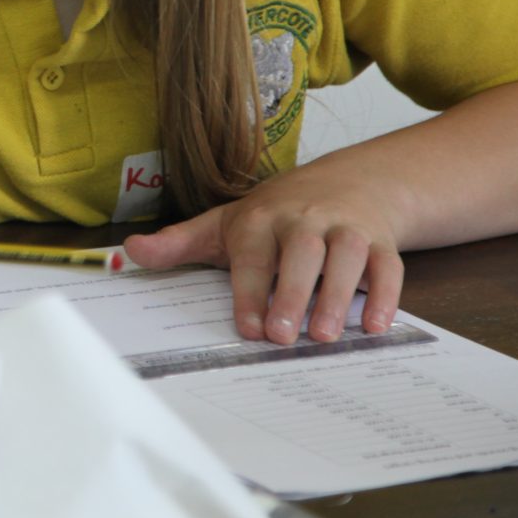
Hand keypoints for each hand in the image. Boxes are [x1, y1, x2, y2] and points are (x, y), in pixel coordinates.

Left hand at [123, 165, 405, 346]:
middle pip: (300, 254)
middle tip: (282, 335)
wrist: (345, 182)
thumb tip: (130, 252)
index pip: (253, 255)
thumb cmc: (274, 215)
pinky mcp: (379, 241)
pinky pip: (388, 266)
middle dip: (291, 294)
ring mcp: (345, 228)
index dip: (248, 292)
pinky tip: (376, 325)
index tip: (246, 328)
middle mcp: (303, 220)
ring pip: (345, 258)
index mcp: (260, 218)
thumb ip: (179, 243)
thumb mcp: (222, 224)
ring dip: (338, 296)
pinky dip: (385, 295)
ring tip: (325, 334)